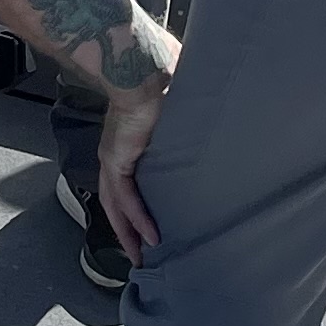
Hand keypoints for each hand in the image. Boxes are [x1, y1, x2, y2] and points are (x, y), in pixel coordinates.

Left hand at [96, 61, 172, 262]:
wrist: (141, 68)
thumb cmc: (160, 76)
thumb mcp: (177, 104)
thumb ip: (186, 113)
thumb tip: (210, 109)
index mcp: (129, 140)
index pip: (129, 179)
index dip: (135, 203)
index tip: (149, 223)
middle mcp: (117, 153)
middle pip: (118, 201)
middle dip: (127, 229)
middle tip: (139, 254)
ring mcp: (114, 158)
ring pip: (118, 206)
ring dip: (128, 232)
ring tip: (140, 257)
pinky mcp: (117, 160)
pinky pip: (127, 198)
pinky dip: (137, 219)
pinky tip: (149, 237)